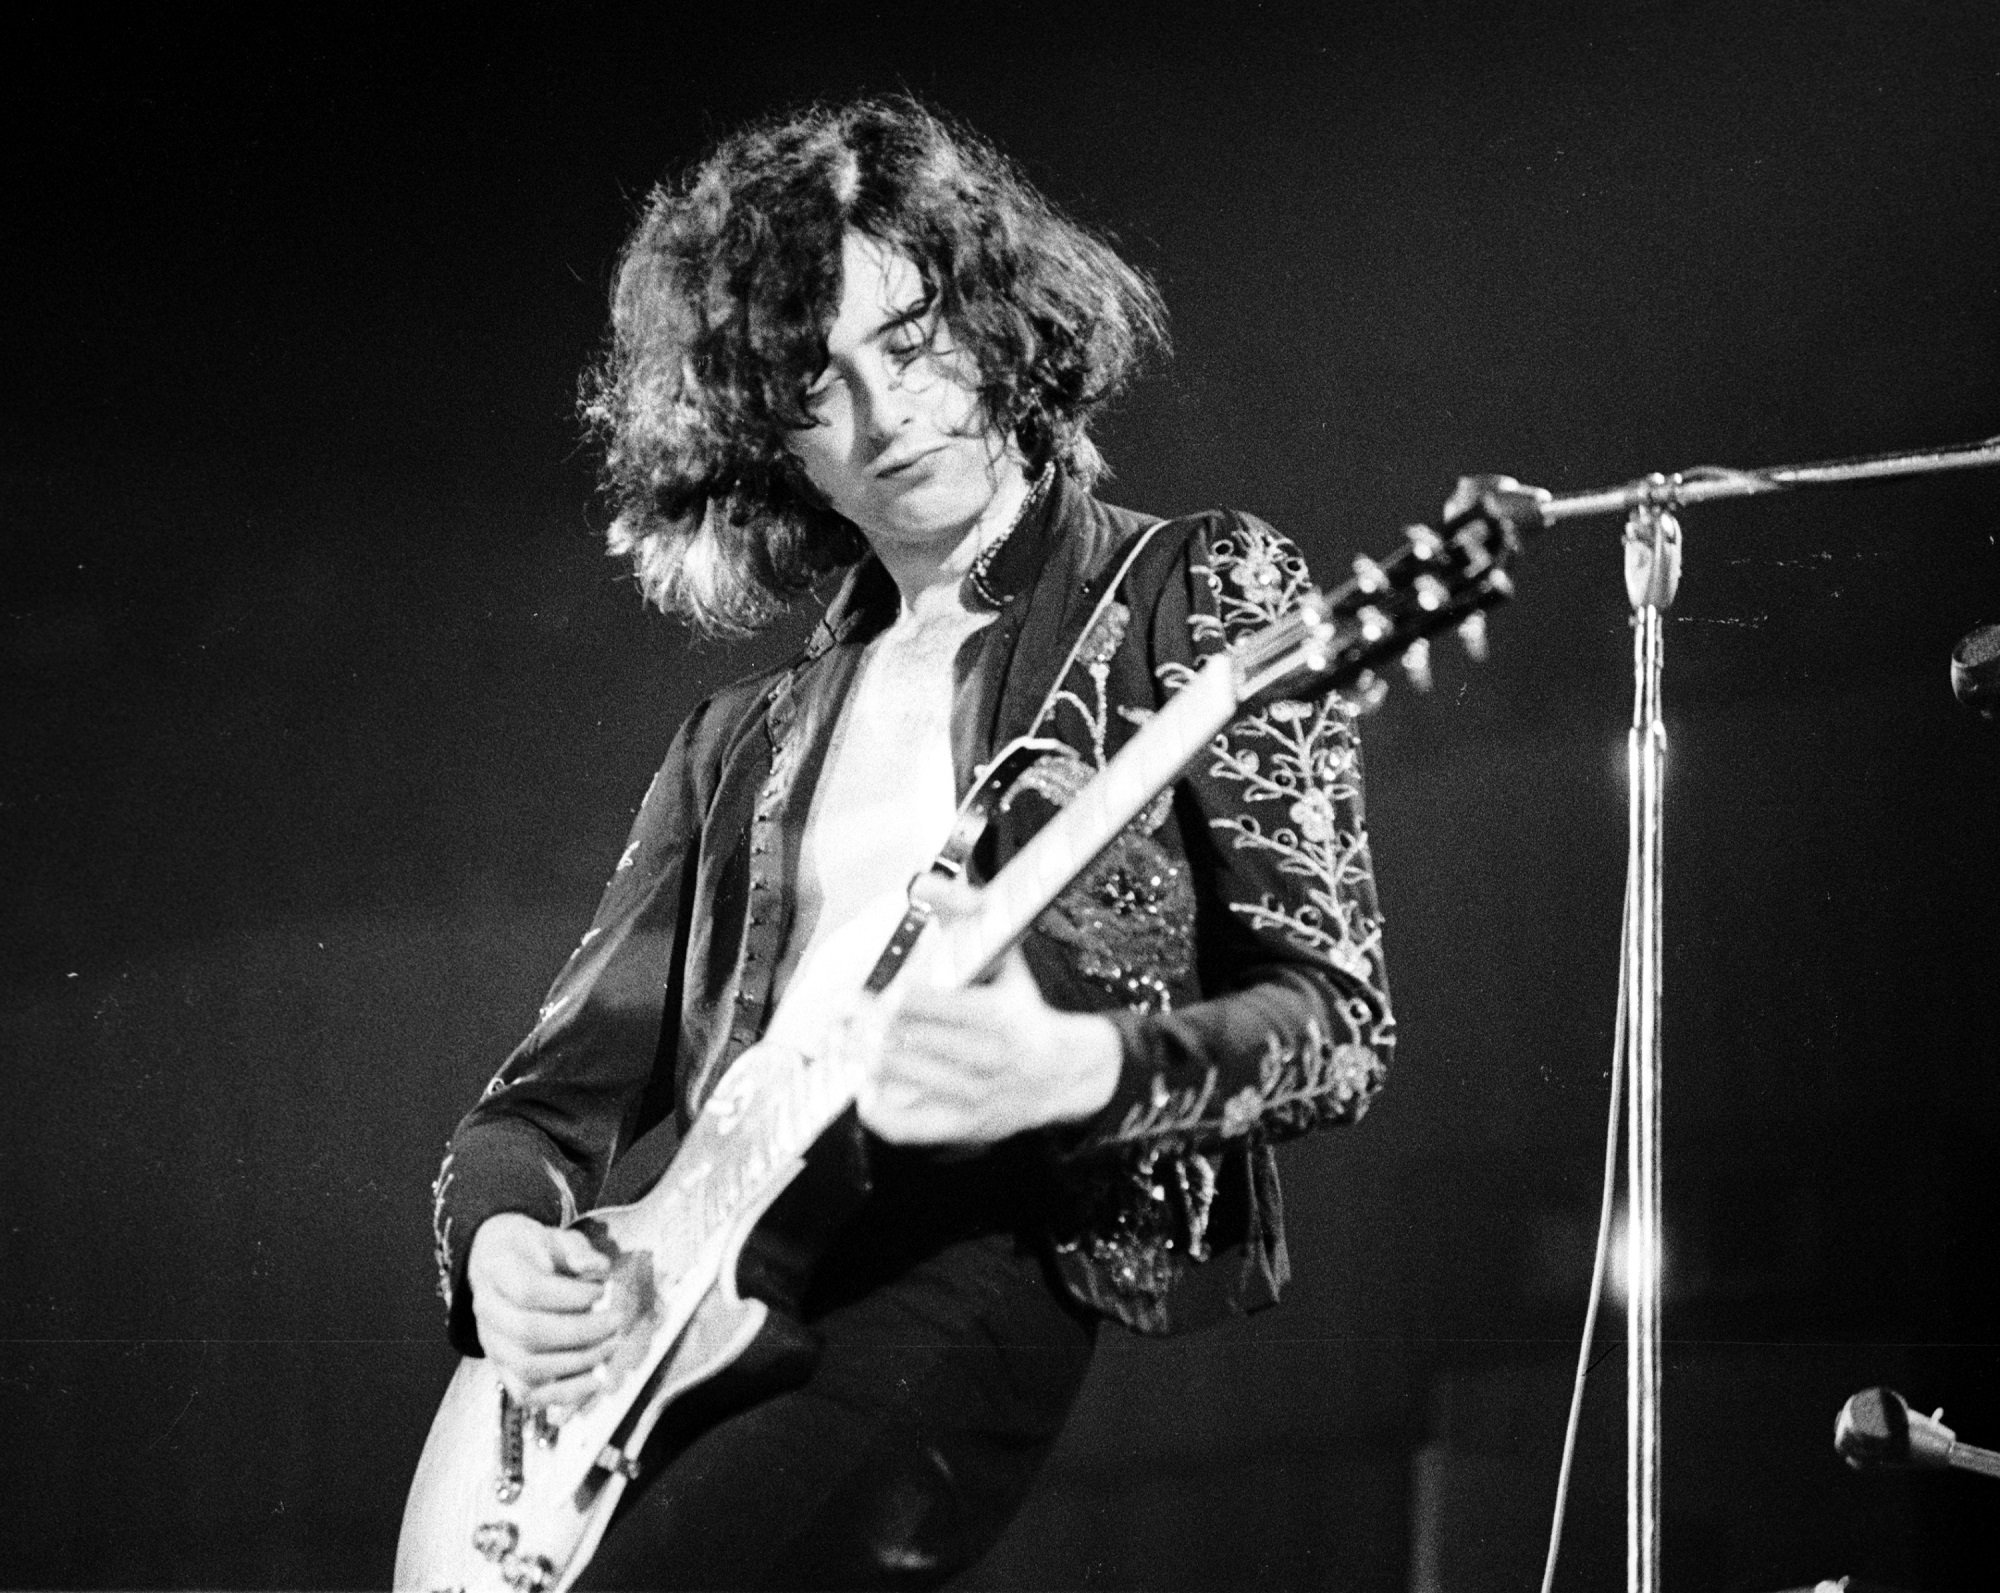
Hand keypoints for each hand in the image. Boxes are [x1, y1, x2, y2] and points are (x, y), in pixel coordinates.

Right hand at [467, 1212, 616, 1413]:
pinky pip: (526, 1393)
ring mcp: (491, 1343)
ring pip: (527, 1366)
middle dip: (581, 1331)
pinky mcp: (501, 1368)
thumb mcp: (556, 1237)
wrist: (499, 1264)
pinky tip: (594, 1380)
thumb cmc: (535, 1251)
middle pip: (528, 1331)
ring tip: (611, 1345)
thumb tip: (599, 1269)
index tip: (601, 1291)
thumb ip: (578, 1250)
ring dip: (577, 1361)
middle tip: (616, 1321)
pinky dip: (562, 1393)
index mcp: (497, 1268)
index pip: (528, 1290)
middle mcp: (487, 1310)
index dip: (570, 1296)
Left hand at [854, 879, 1121, 1145]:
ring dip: (865, 1060)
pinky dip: (881, 1110)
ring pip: (904, 1080)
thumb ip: (964, 917)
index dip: (893, 1000)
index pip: (930, 1006)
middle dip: (866, 1027)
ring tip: (840, 1042)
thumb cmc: (1023, 1008)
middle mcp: (986, 1058)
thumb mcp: (1005, 958)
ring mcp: (974, 1097)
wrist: (1065, 1073)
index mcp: (997, 1015)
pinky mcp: (964, 1126)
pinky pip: (910, 1126)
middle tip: (840, 1014)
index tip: (864, 993)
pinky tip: (863, 1089)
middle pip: (909, 1042)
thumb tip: (923, 882)